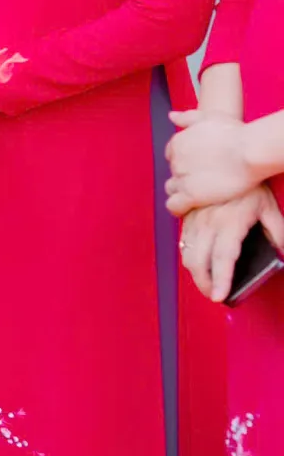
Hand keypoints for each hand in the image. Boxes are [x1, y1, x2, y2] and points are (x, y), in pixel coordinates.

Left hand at [166, 109, 261, 214]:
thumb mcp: (209, 117)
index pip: (172, 156)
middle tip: (204, 180)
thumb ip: (188, 118)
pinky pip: (174, 205)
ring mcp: (181, 178)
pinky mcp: (190, 195)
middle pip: (174, 172)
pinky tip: (187, 208)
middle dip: (185, 177)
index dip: (185, 162)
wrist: (248, 152)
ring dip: (180, 192)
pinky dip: (177, 208)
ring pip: (171, 189)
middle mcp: (175, 160)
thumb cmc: (235, 133)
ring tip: (199, 195)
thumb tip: (171, 116)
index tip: (199, 167)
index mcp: (177, 142)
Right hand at [179, 187, 283, 302]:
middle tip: (212, 293)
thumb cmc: (250, 183)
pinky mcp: (187, 213)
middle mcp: (208, 223)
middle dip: (203, 282)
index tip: (219, 296)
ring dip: (193, 270)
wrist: (229, 158)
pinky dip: (187, 253)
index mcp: (229, 224)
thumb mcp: (269, 207)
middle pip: (198, 260)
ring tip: (204, 280)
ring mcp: (195, 218)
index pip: (223, 259)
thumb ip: (277, 232)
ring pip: (187, 251)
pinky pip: (182, 239)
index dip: (220, 280)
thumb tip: (282, 252)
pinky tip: (194, 259)